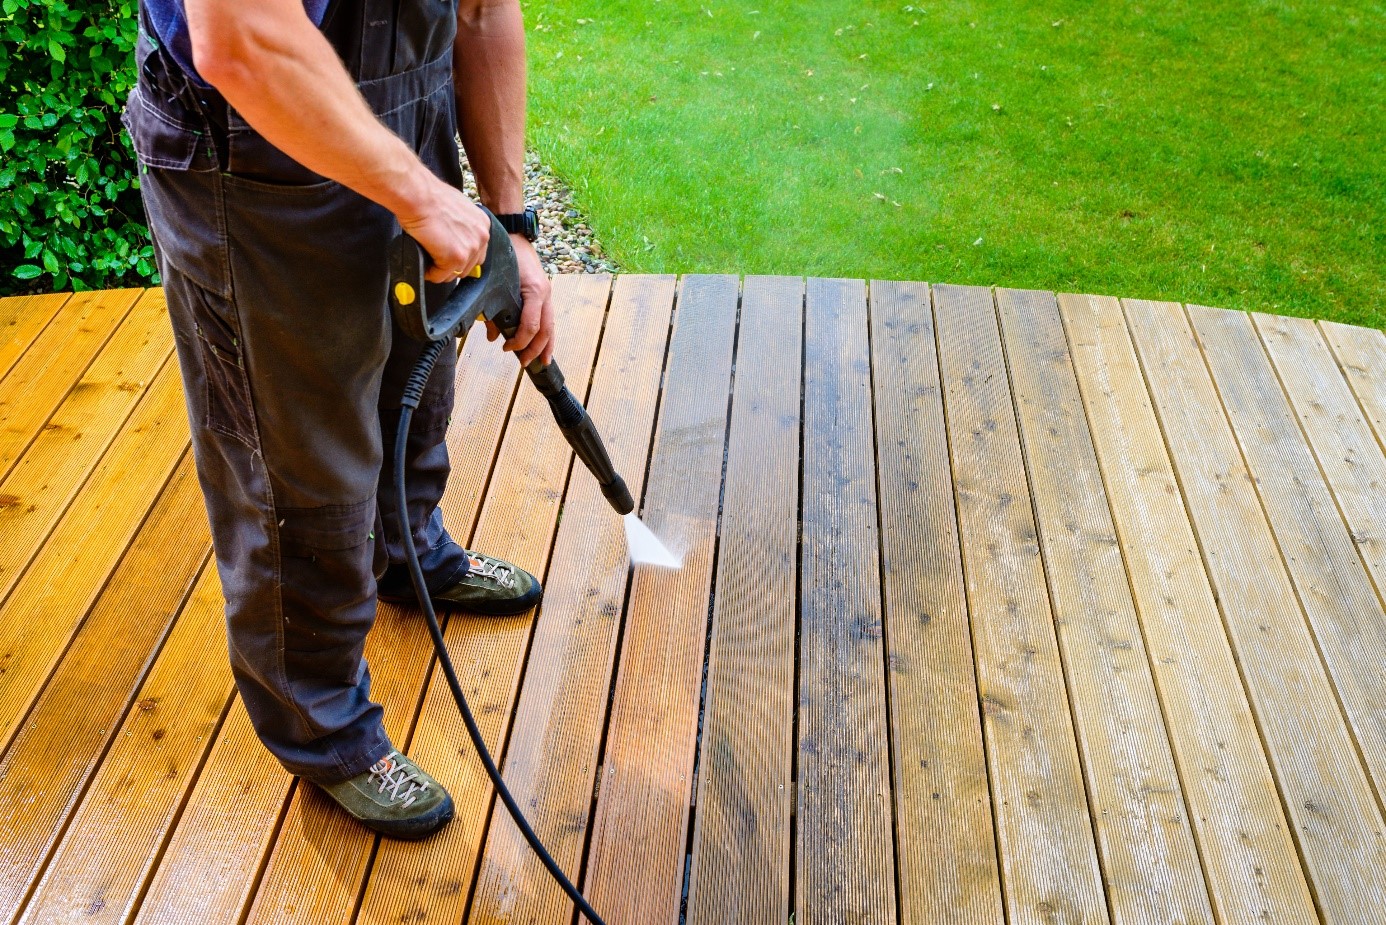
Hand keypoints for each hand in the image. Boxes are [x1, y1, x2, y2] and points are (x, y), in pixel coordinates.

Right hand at [395, 177, 490, 283]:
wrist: (419, 196)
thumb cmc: (430, 198)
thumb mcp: (457, 210)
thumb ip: (462, 227)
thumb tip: (455, 237)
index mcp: (482, 225)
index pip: (477, 253)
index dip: (459, 256)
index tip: (447, 255)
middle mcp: (481, 237)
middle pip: (468, 266)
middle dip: (450, 265)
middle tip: (435, 258)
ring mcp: (470, 249)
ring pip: (454, 273)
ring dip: (440, 270)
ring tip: (428, 258)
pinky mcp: (455, 258)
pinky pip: (440, 276)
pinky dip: (430, 273)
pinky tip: (424, 262)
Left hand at [486, 234, 553, 365]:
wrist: (515, 235)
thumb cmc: (505, 257)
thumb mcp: (496, 283)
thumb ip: (492, 310)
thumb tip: (492, 336)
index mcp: (535, 292)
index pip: (530, 326)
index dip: (519, 341)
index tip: (506, 348)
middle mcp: (545, 294)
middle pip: (545, 330)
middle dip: (535, 350)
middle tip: (524, 363)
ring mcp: (547, 294)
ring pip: (551, 326)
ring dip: (546, 346)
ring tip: (541, 361)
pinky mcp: (545, 294)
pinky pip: (549, 319)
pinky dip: (547, 335)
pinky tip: (544, 347)